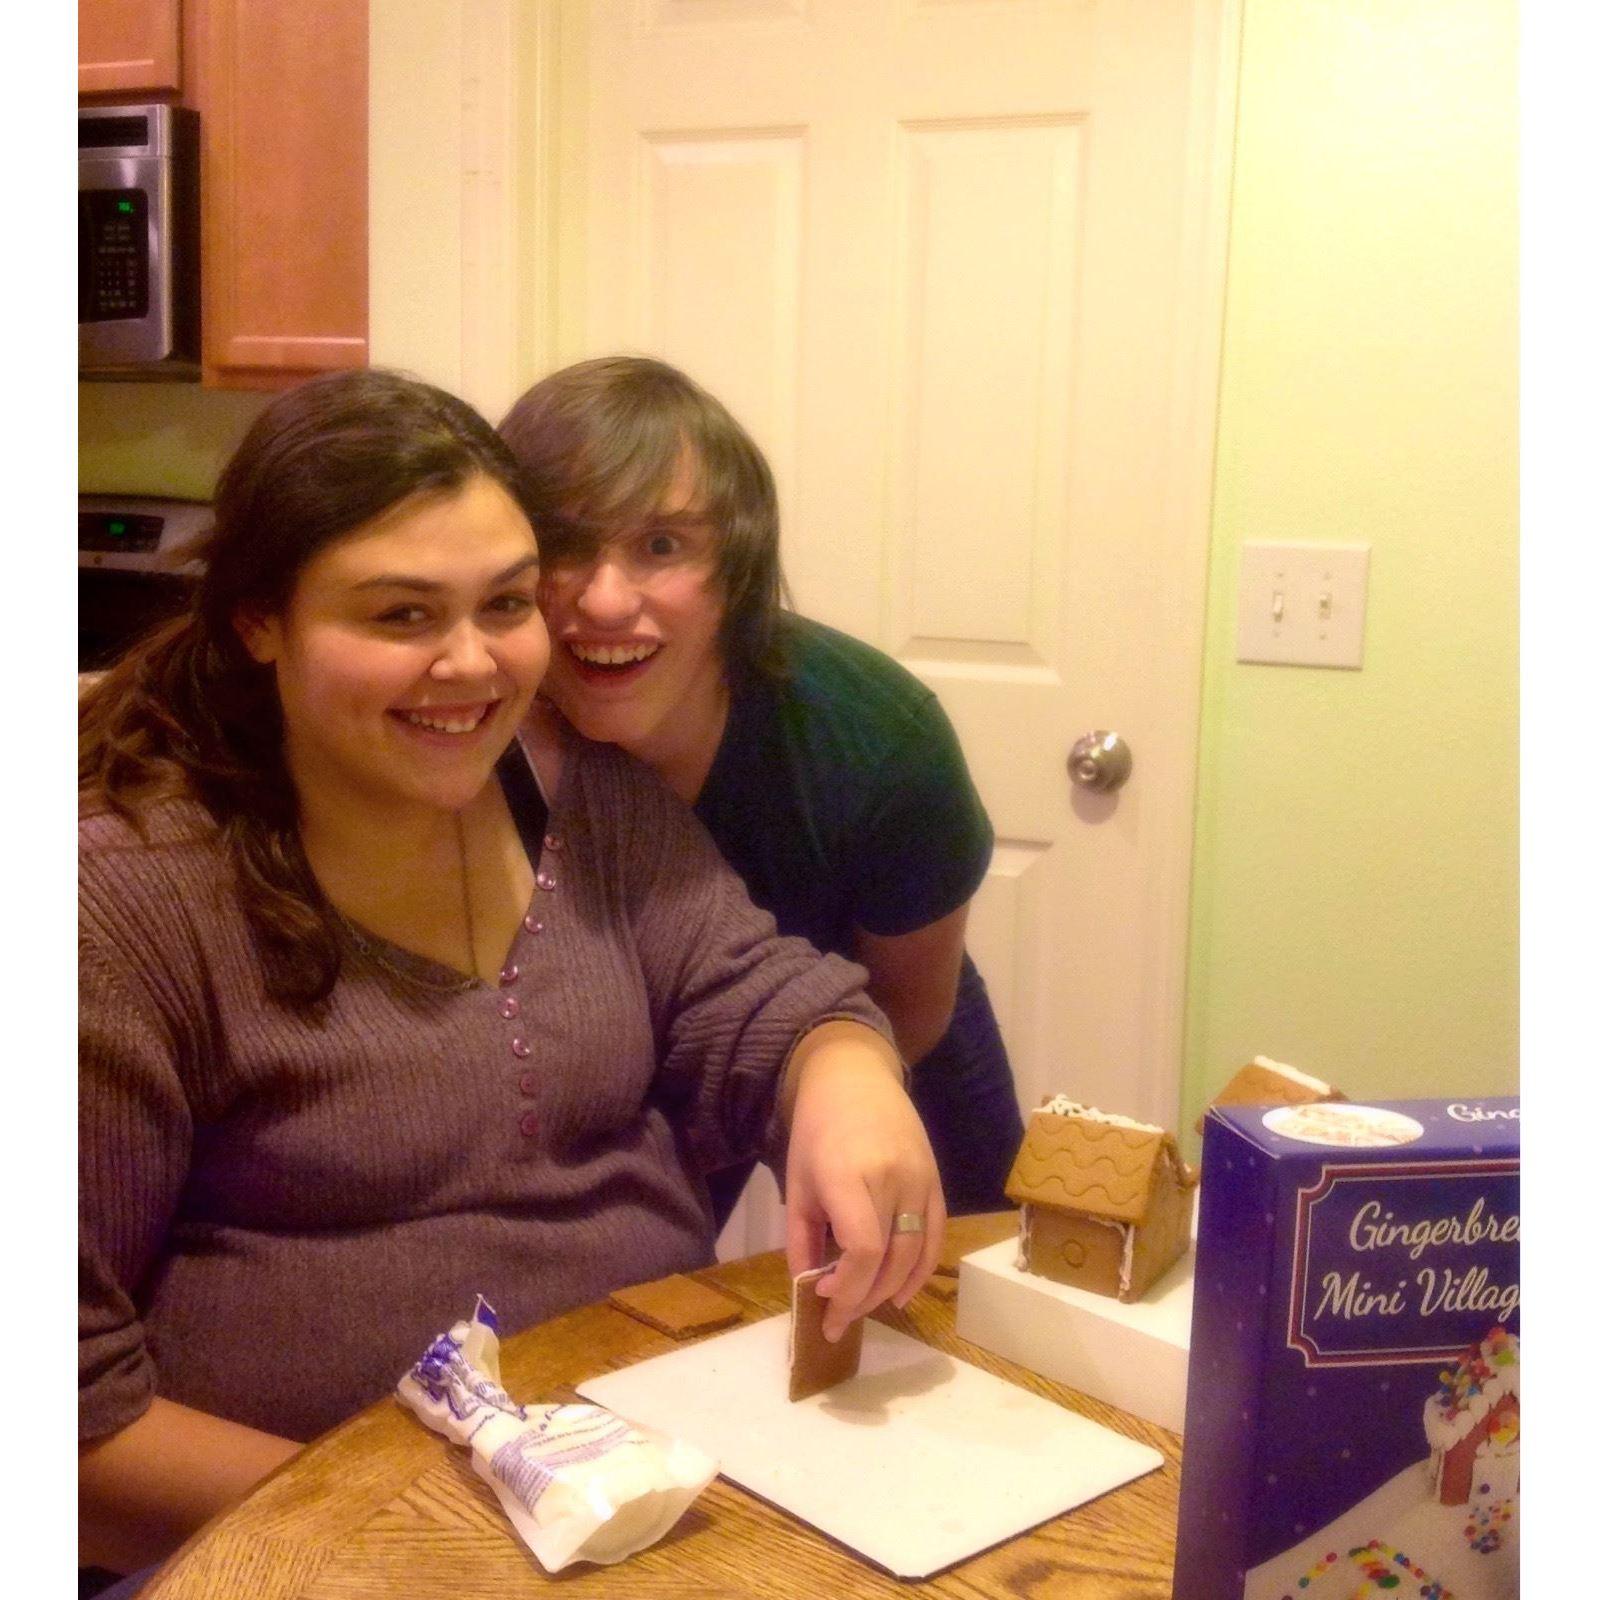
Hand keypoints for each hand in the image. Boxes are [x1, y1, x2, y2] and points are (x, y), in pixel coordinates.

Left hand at [782, 1022, 945, 1340]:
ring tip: (864, 1307)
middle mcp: (891, 1178)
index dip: (847, 1286)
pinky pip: (935, 1237)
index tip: (824, 1298)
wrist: (855, 1077)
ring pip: (915, 1254)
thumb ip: (801, 1239)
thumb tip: (808, 1289)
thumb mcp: (797, 1183)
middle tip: (839, 1319)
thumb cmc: (816, 1130)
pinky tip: (900, 1293)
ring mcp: (920, 1179)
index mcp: (848, 1175)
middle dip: (862, 1299)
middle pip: (888, 1259)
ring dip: (889, 1290)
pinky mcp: (936, 1180)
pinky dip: (921, 1271)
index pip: (862, 1249)